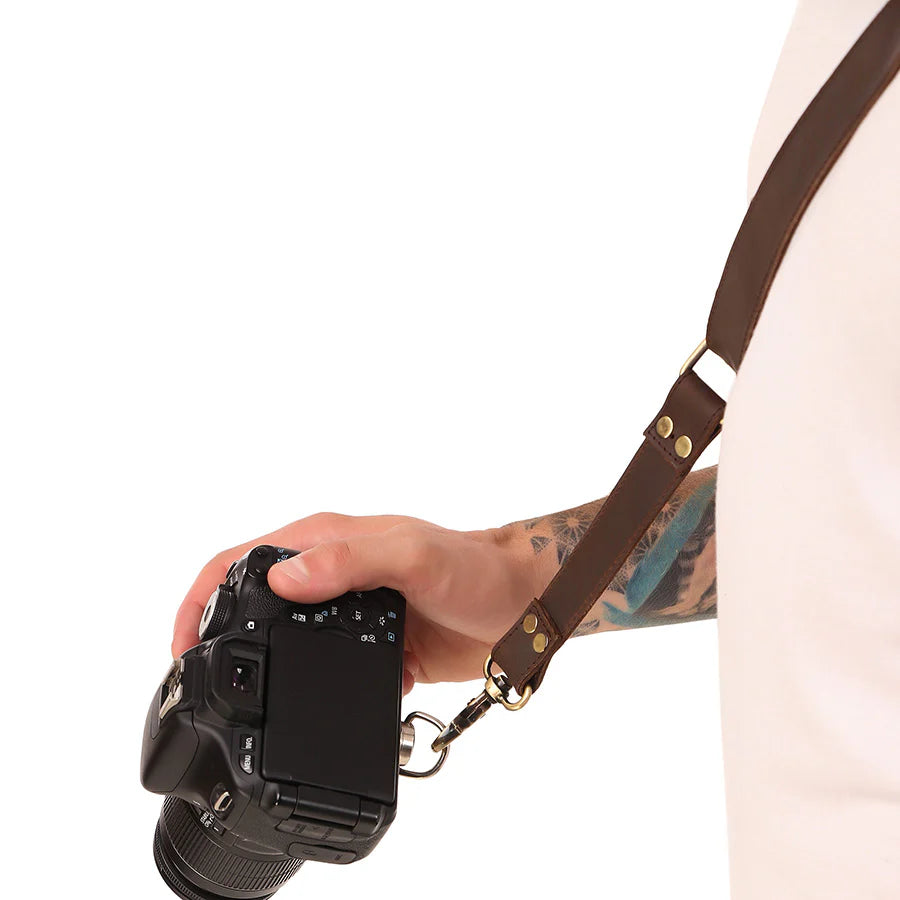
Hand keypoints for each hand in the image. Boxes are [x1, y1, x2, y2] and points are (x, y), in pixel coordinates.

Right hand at [172, 514, 537, 692]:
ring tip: (247, 701)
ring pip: (285, 642)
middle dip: (218, 635)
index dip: (202, 596)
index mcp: (327, 539)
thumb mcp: (412, 554)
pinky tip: (314, 709)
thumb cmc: (474, 568)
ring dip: (265, 667)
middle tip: (199, 679)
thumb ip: (350, 560)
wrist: (520, 607)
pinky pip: (325, 672)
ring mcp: (348, 612)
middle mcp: (330, 573)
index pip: (242, 559)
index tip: (182, 643)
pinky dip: (313, 690)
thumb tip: (285, 578)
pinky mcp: (370, 648)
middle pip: (252, 602)